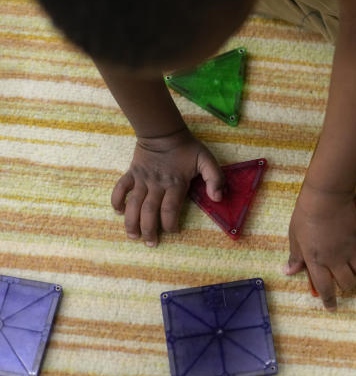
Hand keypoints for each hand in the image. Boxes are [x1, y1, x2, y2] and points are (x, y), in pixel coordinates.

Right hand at [111, 128, 223, 246]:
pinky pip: (120, 188)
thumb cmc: (187, 148)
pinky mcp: (132, 173)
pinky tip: (117, 212)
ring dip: (131, 221)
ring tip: (133, 236)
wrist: (164, 132)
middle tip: (150, 243)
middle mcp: (157, 184)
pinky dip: (117, 200)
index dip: (170, 223)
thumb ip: (215, 179)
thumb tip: (218, 199)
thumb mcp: (207, 160)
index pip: (170, 209)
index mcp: (175, 183)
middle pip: (150, 211)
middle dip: (149, 230)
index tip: (172, 231)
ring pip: (133, 204)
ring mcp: (142, 179)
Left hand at [284, 183, 355, 310]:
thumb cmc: (305, 216)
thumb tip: (289, 272)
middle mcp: (335, 259)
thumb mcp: (295, 237)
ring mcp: (349, 249)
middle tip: (342, 283)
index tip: (332, 308)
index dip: (329, 300)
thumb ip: (295, 256)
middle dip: (346, 287)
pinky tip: (355, 251)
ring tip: (351, 270)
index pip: (325, 288)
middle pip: (348, 283)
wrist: (327, 198)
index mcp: (316, 261)